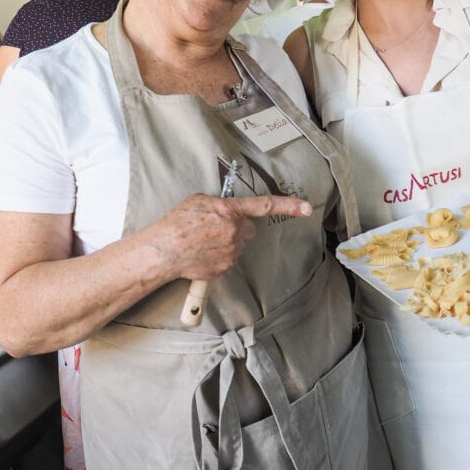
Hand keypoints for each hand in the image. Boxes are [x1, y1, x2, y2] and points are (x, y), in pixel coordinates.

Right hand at [148, 193, 312, 281]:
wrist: (164, 251)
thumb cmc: (177, 224)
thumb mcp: (198, 201)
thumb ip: (220, 204)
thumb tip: (229, 210)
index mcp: (229, 211)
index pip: (265, 206)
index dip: (289, 206)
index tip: (306, 207)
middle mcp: (235, 231)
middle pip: (248, 229)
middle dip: (237, 228)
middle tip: (214, 229)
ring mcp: (232, 251)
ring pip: (239, 245)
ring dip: (227, 243)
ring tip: (204, 242)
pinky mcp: (227, 267)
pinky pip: (230, 259)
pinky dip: (220, 257)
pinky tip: (203, 254)